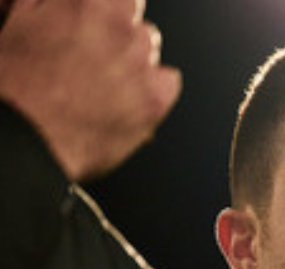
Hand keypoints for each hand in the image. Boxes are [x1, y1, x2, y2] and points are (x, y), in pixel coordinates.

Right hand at [0, 0, 181, 180]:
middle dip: (116, 33)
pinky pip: (169, 81)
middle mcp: (119, 27)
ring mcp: (140, 62)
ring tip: (103, 81)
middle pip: (133, 18)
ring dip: (133, 58)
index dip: (104, 9)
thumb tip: (66, 5)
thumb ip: (48, 4)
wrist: (24, 137)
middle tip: (92, 56)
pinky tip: (127, 99)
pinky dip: (153, 88)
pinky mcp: (155, 97)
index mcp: (88, 3)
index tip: (94, 22)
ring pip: (150, 47)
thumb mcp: (17, 23)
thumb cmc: (14, 85)